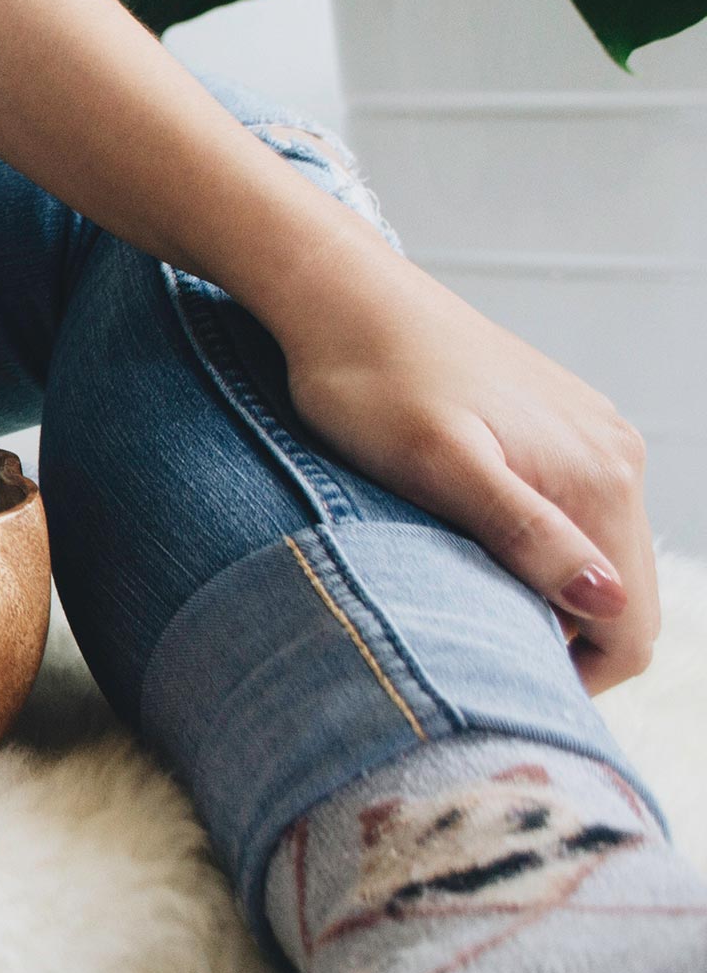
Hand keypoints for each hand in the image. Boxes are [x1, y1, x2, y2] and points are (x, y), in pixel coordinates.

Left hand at [275, 265, 656, 694]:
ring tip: (460, 586)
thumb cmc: (372, 383)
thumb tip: (608, 602)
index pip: (632, 627)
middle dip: (559, 634)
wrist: (342, 297)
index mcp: (599, 478)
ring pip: (596, 554)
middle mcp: (614, 455)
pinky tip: (466, 538)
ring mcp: (590, 434)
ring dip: (542, 589)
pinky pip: (571, 509)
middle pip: (622, 595)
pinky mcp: (556, 421)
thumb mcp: (439, 466)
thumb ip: (526, 533)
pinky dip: (534, 544)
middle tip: (468, 638)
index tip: (493, 675)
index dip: (572, 675)